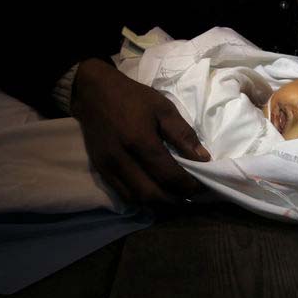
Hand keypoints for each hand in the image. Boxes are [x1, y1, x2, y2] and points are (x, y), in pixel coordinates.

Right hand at [71, 58, 209, 204]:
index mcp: (139, 140)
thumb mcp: (164, 109)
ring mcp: (108, 167)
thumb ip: (184, 135)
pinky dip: (142, 200)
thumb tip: (203, 159)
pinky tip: (155, 193)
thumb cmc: (133, 98)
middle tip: (190, 197)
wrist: (95, 93)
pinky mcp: (100, 171)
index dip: (187, 186)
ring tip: (175, 197)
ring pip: (136, 200)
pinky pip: (123, 195)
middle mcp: (121, 159)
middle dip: (174, 200)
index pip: (168, 174)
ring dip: (158, 204)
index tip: (201, 187)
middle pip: (152, 194)